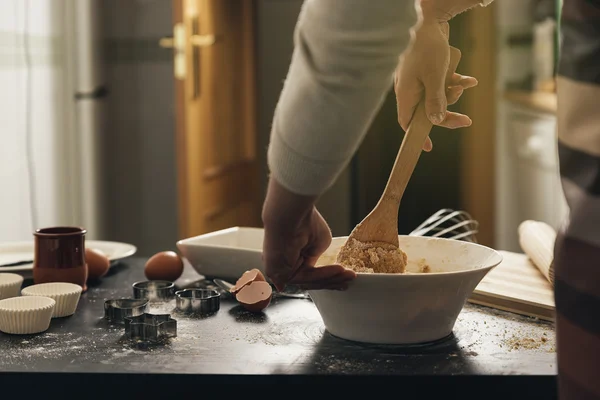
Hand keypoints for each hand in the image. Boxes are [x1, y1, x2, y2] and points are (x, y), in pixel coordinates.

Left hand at [261, 177, 355, 291]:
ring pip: (310, 281)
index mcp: (292, 257)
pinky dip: (323, 275)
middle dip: (333, 280)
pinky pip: (304, 278)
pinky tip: (338, 269)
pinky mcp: (278, 274)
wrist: (292, 215)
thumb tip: (311, 268)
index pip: (311, 273)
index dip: (329, 276)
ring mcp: (280, 271)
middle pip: (311, 280)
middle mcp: (284, 266)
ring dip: (331, 277)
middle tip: (349, 277)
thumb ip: (314, 257)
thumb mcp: (318, 244)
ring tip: (346, 272)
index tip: (345, 274)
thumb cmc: (304, 222)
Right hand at [394, 14, 477, 150]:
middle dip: (447, 114)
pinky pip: (441, 83)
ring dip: (452, 94)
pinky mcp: (426, 71)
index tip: (428, 146)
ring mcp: (417, 80)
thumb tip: (436, 120)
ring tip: (464, 85)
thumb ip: (435, 100)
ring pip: (436, 97)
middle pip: (426, 111)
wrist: (428, 20)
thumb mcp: (435, 77)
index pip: (407, 122)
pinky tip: (469, 80)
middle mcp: (409, 89)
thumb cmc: (427, 47)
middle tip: (465, 120)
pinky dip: (454, 83)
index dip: (417, 135)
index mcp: (405, 94)